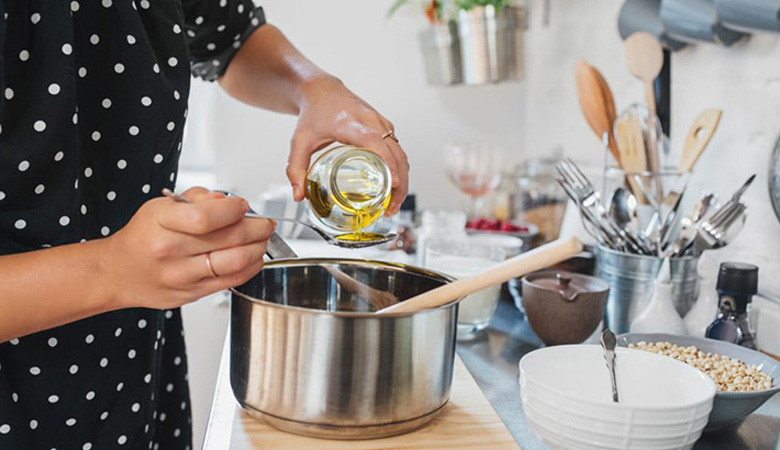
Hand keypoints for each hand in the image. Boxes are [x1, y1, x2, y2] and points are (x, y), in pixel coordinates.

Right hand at [101, 187, 274, 309]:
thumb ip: (196, 198)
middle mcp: (171, 251)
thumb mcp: (160, 206)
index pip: (207, 216)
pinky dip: (251, 267)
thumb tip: (226, 200)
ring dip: (259, 248)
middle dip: (258, 227)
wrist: (118, 272)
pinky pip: (232, 281)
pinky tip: (254, 257)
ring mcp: (182, 276)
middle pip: (229, 238)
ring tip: (263, 239)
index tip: (243, 205)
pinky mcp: (192, 294)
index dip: (234, 209)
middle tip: (266, 222)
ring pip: (236, 261)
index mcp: (161, 223)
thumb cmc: (142, 237)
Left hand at [286, 76, 408, 214]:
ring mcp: (381, 124)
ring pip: (401, 153)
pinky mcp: (385, 128)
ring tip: (393, 205)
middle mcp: (371, 121)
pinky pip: (398, 150)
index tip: (393, 182)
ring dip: (402, 180)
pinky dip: (399, 170)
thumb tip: (298, 195)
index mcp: (350, 123)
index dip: (386, 162)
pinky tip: (393, 189)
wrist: (322, 90)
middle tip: (391, 208)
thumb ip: (296, 169)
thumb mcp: (300, 141)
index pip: (374, 141)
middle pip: (395, 153)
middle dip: (399, 183)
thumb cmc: (313, 113)